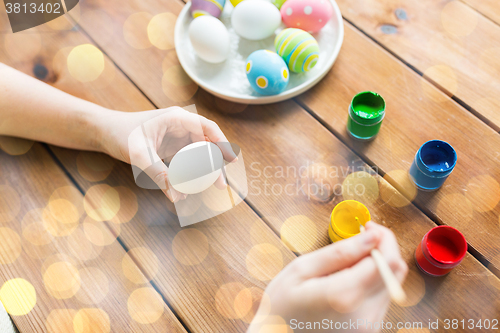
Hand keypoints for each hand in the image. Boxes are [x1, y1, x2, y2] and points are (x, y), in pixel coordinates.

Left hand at [99, 107, 235, 201]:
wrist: (103, 132)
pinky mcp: (170, 148)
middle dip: (215, 164)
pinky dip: (190, 173)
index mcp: (177, 118)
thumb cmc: (120, 134)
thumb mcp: (139, 154)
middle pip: (207, 144)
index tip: (232, 159)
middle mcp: (180, 126)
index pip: (208, 128)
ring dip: (205, 170)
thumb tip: (177, 195)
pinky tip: (190, 186)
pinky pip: (186, 160)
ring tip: (210, 187)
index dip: (222, 143)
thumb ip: (158, 174)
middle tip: (220, 184)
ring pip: (198, 153)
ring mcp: (176, 137)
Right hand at [248, 222, 407, 332]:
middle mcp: (364, 315)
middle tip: (363, 237)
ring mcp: (369, 327)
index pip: (386, 260)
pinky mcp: (370, 331)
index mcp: (343, 296)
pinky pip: (383, 297)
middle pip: (396, 271)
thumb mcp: (302, 269)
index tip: (368, 227)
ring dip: (378, 265)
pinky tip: (351, 279)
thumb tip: (372, 236)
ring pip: (392, 283)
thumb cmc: (282, 305)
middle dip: (384, 248)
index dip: (383, 237)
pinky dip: (373, 281)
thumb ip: (340, 252)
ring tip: (351, 261)